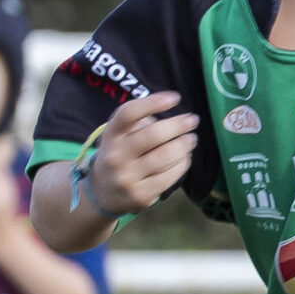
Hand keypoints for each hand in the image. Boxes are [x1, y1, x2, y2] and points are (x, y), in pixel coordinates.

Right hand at [86, 89, 200, 215]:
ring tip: (191, 139)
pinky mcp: (140, 196)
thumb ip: (138, 122)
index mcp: (110, 136)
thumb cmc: (118, 155)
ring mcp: (128, 178)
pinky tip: (185, 157)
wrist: (102, 193)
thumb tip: (170, 115)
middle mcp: (116, 156)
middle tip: (192, 120)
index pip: (129, 114)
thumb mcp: (117, 135)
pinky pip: (169, 176)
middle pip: (153, 135)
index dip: (153, 103)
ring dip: (184, 145)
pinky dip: (182, 164)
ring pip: (165, 156)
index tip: (175, 98)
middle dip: (178, 125)